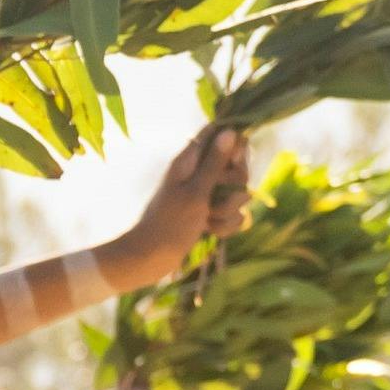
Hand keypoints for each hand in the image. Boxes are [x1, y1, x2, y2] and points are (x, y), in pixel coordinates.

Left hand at [115, 119, 251, 276]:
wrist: (151, 258)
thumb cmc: (169, 223)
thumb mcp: (195, 192)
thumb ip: (214, 163)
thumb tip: (230, 131)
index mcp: (190, 161)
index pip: (220, 136)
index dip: (234, 147)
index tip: (234, 163)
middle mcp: (199, 174)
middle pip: (237, 168)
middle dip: (234, 189)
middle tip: (215, 203)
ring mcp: (205, 195)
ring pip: (237, 194)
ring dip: (227, 212)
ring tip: (207, 221)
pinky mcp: (209, 214)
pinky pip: (232, 215)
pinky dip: (225, 225)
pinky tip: (210, 232)